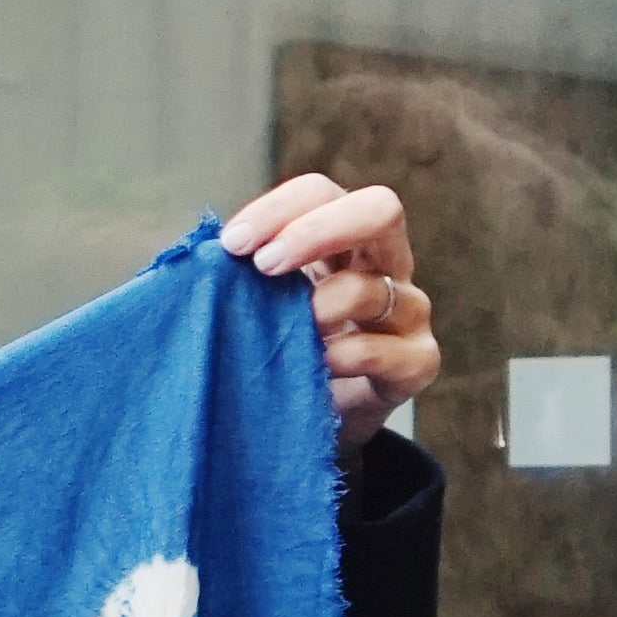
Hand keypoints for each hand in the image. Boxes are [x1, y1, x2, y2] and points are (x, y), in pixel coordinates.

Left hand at [225, 172, 439, 454]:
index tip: (233, 244)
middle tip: (264, 267)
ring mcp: (408, 311)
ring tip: (285, 336)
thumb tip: (198, 256)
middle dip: (314, 232)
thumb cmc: (276, 350)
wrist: (309, 423)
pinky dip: (339, 358)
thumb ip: (236, 277)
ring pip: (369, 289)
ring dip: (315, 310)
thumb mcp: (254, 305)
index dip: (278, 208)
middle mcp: (385, 264)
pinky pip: (381, 351)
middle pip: (380, 209)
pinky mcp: (418, 362)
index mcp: (341, 238)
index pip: (321, 193)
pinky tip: (314, 368)